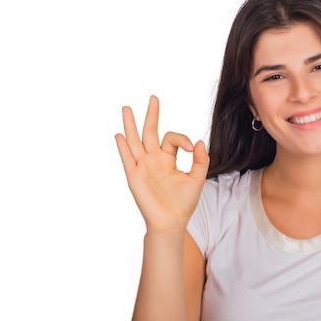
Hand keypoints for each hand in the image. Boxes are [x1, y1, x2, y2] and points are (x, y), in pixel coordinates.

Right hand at [115, 96, 209, 234]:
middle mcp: (154, 160)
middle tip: (153, 98)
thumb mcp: (197, 179)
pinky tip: (120, 135)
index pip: (171, 138)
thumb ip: (201, 160)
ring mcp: (142, 167)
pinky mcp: (134, 176)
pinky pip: (127, 159)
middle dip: (151, 115)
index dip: (183, 139)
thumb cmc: (184, 203)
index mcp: (168, 159)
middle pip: (150, 132)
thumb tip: (199, 142)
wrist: (171, 222)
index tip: (192, 148)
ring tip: (127, 108)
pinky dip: (123, 147)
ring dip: (131, 125)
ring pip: (135, 141)